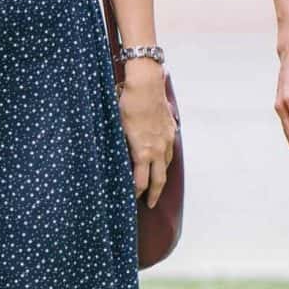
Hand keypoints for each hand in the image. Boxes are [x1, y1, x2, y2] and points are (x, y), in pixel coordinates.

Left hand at [119, 63, 177, 206]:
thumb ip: (120, 146)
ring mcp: (167, 139)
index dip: (137, 194)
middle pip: (159, 180)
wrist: (146, 83)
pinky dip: (165, 159)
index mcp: (143, 152)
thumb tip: (117, 159)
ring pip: (166, 164)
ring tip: (156, 183)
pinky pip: (170, 150)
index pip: (141, 182)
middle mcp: (158, 149)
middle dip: (155, 195)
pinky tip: (161, 159)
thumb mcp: (117, 127)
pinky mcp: (171, 129)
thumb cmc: (128, 103)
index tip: (132, 200)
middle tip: (151, 204)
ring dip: (161, 175)